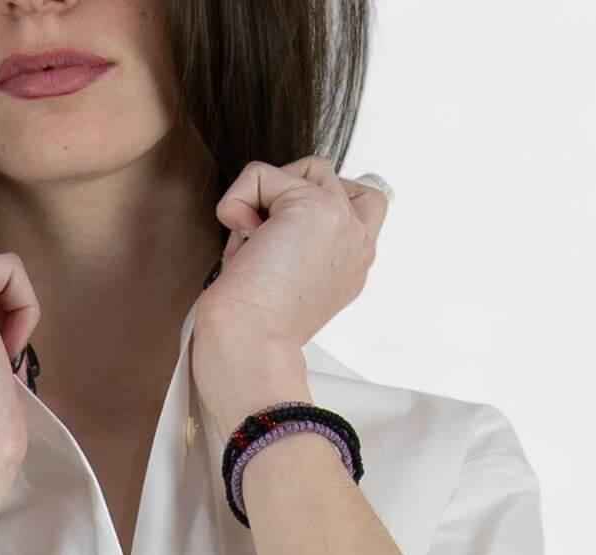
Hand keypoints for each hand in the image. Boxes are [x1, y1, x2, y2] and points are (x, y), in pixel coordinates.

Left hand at [191, 157, 390, 414]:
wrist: (249, 345)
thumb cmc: (253, 326)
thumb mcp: (285, 278)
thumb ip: (295, 241)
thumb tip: (265, 211)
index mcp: (352, 267)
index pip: (356, 205)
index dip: (311, 203)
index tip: (281, 243)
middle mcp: (357, 245)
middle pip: (330, 176)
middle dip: (289, 190)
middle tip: (264, 235)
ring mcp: (345, 224)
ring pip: (305, 167)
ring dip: (264, 196)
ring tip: (253, 241)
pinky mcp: (318, 208)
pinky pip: (263, 174)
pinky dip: (239, 199)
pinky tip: (241, 240)